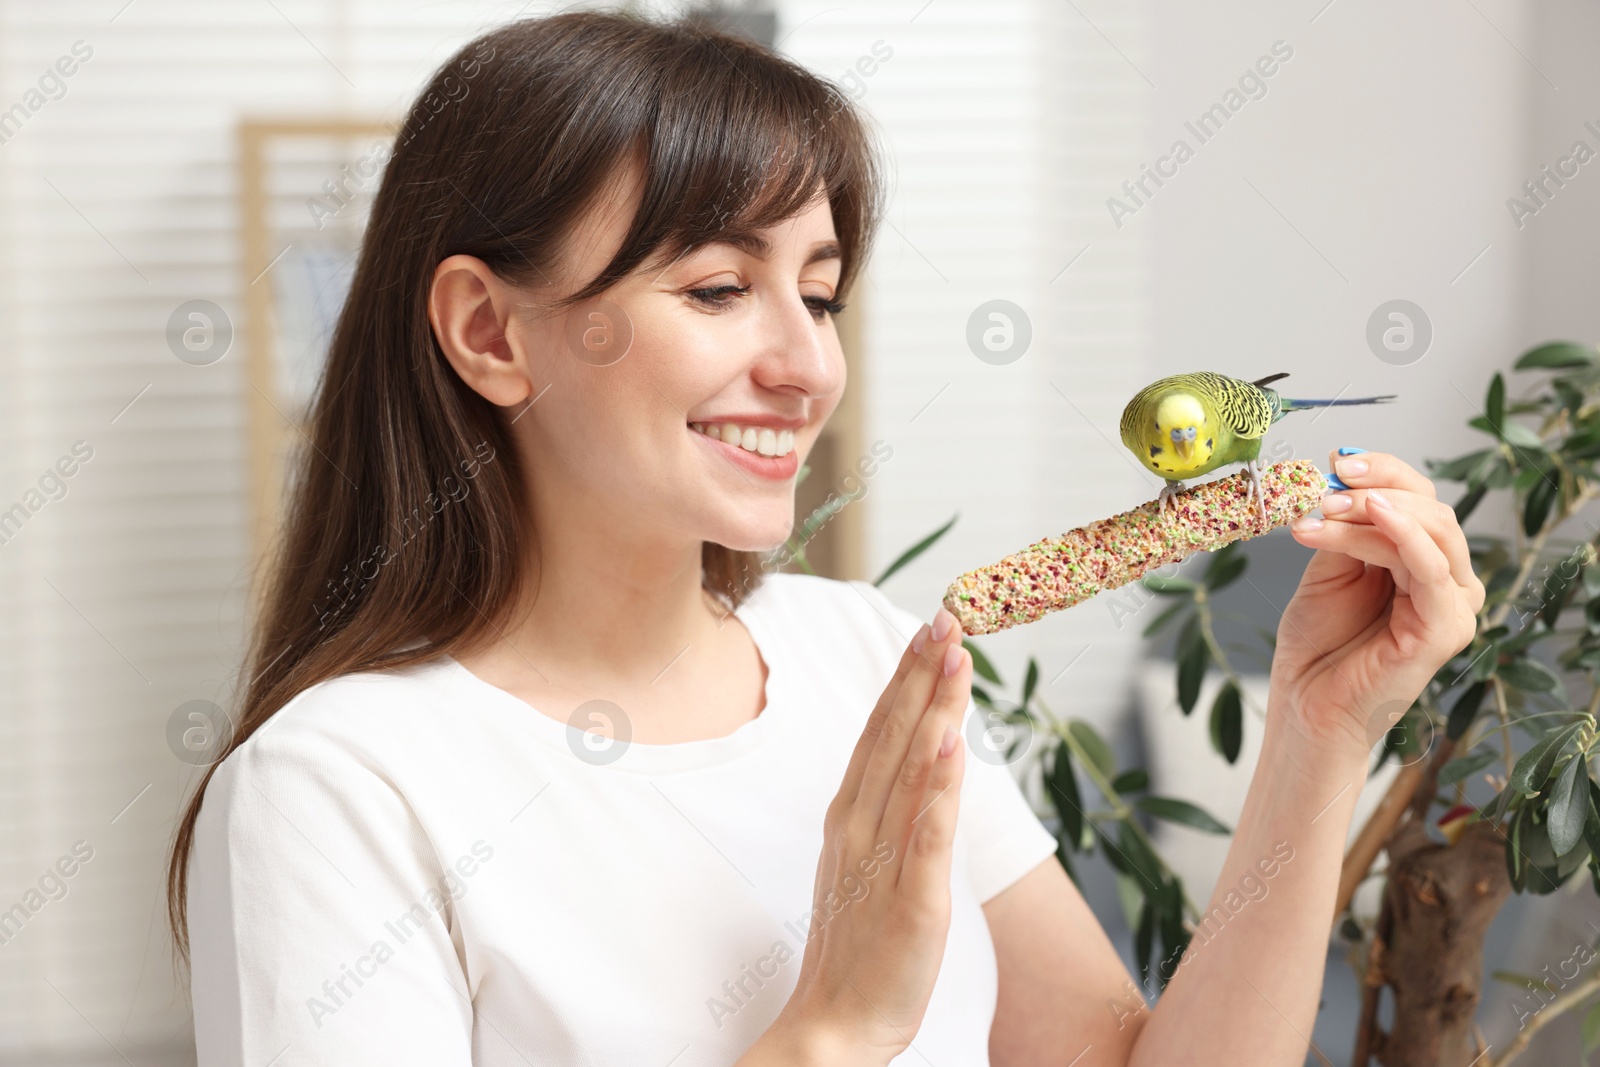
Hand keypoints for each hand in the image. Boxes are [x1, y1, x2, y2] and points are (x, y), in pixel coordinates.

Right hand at [774, 608, 971, 1064]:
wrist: (834, 1025)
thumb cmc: (856, 946)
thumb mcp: (868, 863)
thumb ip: (888, 810)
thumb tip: (916, 757)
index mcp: (851, 815)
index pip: (881, 732)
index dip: (905, 678)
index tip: (929, 629)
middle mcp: (861, 825)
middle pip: (893, 736)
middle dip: (921, 673)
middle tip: (946, 616)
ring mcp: (883, 859)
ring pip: (911, 769)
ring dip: (933, 708)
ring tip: (955, 655)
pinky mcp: (912, 898)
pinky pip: (926, 833)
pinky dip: (938, 785)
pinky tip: (951, 743)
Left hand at [1277, 450, 1484, 761]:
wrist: (1307, 706)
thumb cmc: (1318, 645)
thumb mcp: (1328, 570)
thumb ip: (1346, 528)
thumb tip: (1342, 478)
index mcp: (1421, 562)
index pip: (1417, 498)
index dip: (1381, 471)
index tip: (1334, 459)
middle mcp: (1446, 581)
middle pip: (1431, 508)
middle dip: (1376, 487)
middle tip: (1327, 486)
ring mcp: (1453, 605)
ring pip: (1430, 531)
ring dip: (1373, 510)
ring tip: (1325, 507)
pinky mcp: (1447, 628)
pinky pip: (1430, 568)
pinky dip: (1401, 534)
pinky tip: (1370, 514)